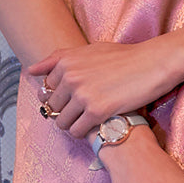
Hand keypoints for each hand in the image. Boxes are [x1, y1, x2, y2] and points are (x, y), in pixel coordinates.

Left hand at [29, 38, 172, 137]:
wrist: (152, 64)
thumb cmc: (124, 57)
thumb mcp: (89, 50)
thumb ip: (59, 58)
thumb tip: (31, 70)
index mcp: (65, 62)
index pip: (46, 89)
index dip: (59, 97)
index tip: (73, 98)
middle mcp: (70, 77)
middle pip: (51, 107)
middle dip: (64, 111)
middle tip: (83, 110)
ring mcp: (82, 95)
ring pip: (61, 122)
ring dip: (72, 124)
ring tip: (88, 119)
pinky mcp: (96, 111)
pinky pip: (76, 131)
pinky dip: (83, 132)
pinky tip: (96, 124)